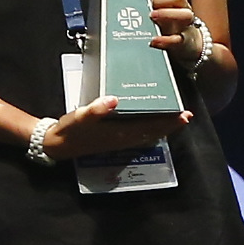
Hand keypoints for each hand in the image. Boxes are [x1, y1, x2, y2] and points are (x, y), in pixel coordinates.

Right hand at [46, 92, 189, 159]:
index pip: (150, 127)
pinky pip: (139, 134)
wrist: (57, 144)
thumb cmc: (70, 130)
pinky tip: (151, 122)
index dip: (167, 122)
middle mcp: (123, 139)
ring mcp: (119, 141)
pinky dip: (149, 128)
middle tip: (187, 115)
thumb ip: (96, 109)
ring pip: (147, 134)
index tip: (183, 115)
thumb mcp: (80, 117)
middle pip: (153, 132)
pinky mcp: (114, 139)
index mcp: (119, 133)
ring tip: (174, 118)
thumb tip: (114, 100)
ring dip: (162, 127)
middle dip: (170, 125)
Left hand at [135, 0, 214, 65]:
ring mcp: (183, 24)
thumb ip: (143, 3)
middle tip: (148, 6)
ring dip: (167, 14)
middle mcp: (180, 7)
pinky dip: (165, 40)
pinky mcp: (183, 41)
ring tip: (152, 17)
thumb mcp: (157, 9)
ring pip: (185, 14)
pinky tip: (154, 40)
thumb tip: (122, 0)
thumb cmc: (166, 23)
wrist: (185, 44)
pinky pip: (178, 39)